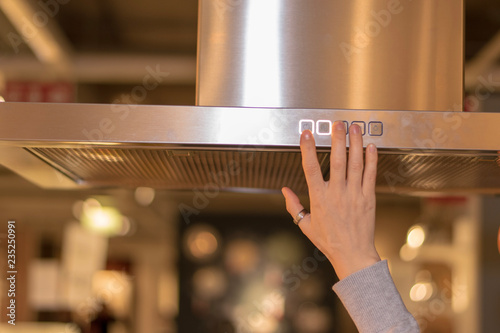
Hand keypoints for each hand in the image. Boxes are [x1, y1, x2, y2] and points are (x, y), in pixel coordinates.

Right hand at [282, 122, 380, 279]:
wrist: (353, 255)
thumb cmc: (329, 241)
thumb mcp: (305, 225)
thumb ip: (293, 206)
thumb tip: (285, 191)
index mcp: (319, 198)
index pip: (311, 168)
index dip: (308, 149)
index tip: (307, 134)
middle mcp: (337, 193)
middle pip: (336, 160)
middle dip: (337, 139)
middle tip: (337, 124)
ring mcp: (354, 194)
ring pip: (355, 163)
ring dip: (355, 143)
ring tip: (355, 127)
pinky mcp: (368, 198)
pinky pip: (370, 174)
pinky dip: (371, 159)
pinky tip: (370, 146)